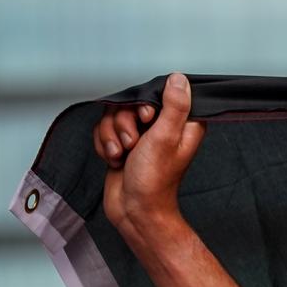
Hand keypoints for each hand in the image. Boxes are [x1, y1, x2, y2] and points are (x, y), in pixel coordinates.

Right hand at [99, 73, 207, 240]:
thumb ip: (174, 105)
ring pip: (114, 117)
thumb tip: (179, 78)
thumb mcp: (166, 137)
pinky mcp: (123, 144)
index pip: (158, 94)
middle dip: (123, 124)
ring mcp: (141, 136)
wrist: (134, 208)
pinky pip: (104, 131)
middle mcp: (162, 127)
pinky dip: (105, 145)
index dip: (145, 104)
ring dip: (112, 137)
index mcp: (182, 123)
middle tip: (132, 144)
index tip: (146, 120)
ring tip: (122, 156)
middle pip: (130, 104)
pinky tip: (113, 160)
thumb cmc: (154, 179)